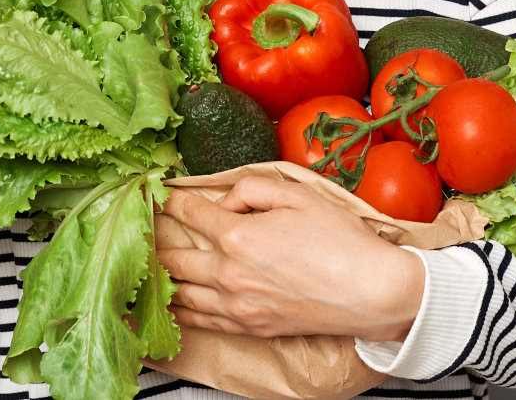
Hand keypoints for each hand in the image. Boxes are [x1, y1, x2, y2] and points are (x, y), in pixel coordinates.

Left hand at [156, 175, 423, 341]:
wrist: (372, 292)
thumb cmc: (342, 242)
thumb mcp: (297, 193)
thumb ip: (252, 188)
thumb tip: (225, 199)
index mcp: (238, 235)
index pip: (190, 213)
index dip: (171, 199)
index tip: (159, 194)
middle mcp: (230, 274)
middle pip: (175, 258)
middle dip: (155, 242)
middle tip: (143, 232)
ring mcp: (238, 306)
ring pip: (182, 294)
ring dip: (162, 279)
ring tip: (149, 268)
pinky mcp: (251, 327)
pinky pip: (202, 321)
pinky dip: (182, 311)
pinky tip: (173, 304)